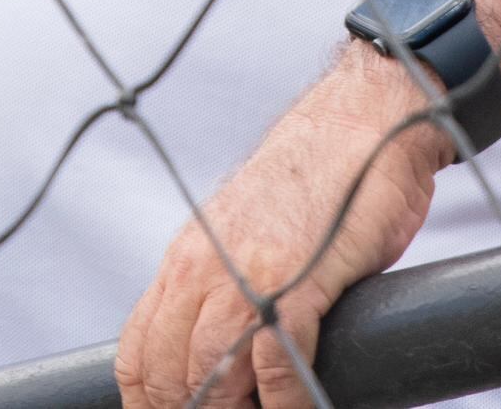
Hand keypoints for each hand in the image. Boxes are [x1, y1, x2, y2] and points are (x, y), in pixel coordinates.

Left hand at [117, 51, 456, 408]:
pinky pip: (277, 364)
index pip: (138, 354)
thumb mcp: (245, 235)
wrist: (363, 121)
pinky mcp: (301, 279)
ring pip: (210, 374)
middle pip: (167, 374)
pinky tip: (296, 408)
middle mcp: (204, 268)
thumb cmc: (317, 185)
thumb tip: (217, 350)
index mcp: (186, 259)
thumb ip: (223, 286)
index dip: (147, 402)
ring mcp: (248, 275)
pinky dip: (286, 401)